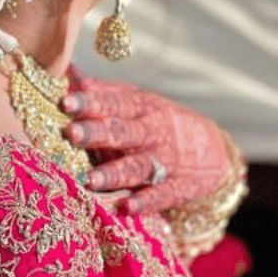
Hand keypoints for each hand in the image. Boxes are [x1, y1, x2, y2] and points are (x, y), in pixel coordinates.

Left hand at [61, 77, 234, 214]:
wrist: (211, 149)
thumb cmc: (154, 121)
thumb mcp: (135, 101)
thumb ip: (101, 91)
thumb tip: (65, 69)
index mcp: (138, 108)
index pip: (112, 103)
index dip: (89, 102)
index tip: (65, 102)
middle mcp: (150, 133)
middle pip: (121, 132)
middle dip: (96, 133)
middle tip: (71, 133)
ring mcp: (165, 161)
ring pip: (137, 166)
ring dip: (113, 173)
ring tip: (90, 180)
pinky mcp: (179, 187)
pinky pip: (162, 195)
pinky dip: (146, 202)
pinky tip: (127, 208)